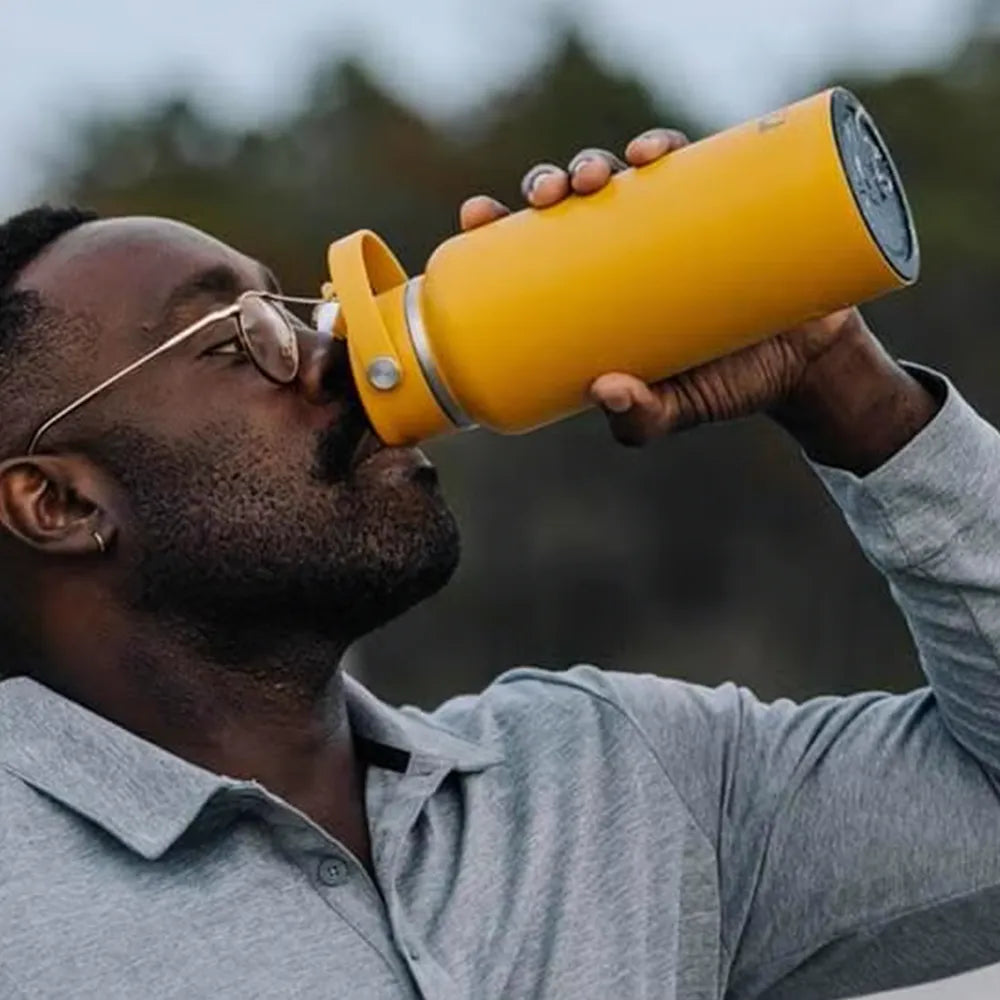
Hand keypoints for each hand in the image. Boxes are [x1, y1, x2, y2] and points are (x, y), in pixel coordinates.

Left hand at [458, 128, 862, 447]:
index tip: (476, 212)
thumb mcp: (676, 410)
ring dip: (595, 160)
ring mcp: (673, 221)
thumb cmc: (723, 385)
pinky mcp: (722, 205)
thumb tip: (605, 391)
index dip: (498, 222)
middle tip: (550, 196)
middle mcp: (626, 247)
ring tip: (595, 178)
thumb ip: (640, 418)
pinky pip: (688, 163)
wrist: (806, 364)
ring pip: (620, 173)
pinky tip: (649, 153)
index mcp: (595, 289)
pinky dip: (665, 149)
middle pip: (570, 200)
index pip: (532, 246)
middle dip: (548, 184)